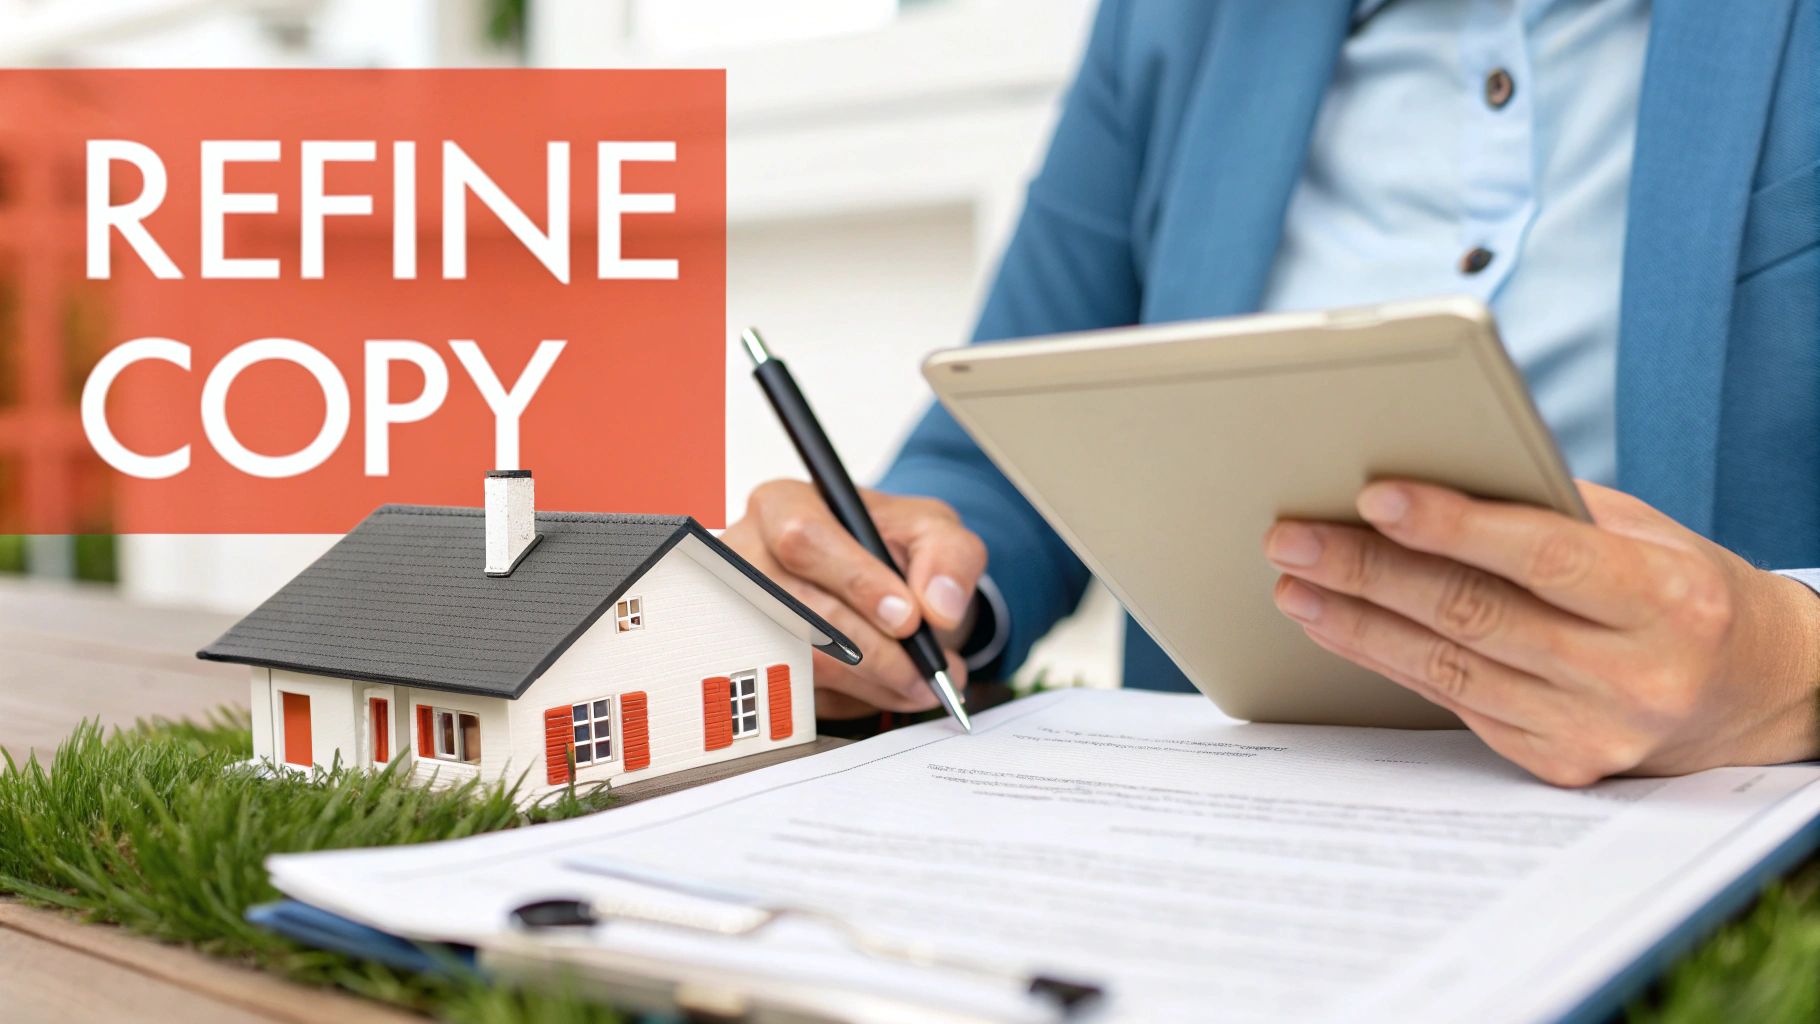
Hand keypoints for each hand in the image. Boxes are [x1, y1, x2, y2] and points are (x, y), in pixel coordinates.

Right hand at [723, 480, 985, 717]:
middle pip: (801, 609)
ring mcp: (745, 615)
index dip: (857, 582)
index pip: (803, 540)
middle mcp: (748, 559)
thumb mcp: (932, 530)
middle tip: (929, 669)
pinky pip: (802, 695)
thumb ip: (948, 555)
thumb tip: (939, 608)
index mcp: (783, 506)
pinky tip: (890, 687)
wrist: (879, 582)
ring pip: (804, 661)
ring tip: (924, 682)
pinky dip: (857, 699)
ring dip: (873, 681)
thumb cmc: (891, 545)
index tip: (909, 618)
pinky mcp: (757, 664)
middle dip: (875, 649)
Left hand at [1263, 480, 1819, 785]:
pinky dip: (1388, 660)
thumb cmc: (1679, 589)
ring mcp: (1592, 731)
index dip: (1453, 526)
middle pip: (1473, 615)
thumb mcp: (1643, 536)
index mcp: (1666, 602)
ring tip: (1293, 581)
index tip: (1374, 495)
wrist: (1755, 694)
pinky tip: (1340, 628)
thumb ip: (1547, 510)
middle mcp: (1632, 676)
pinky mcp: (1556, 764)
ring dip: (1356, 622)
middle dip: (1368, 572)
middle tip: (1291, 537)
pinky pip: (1452, 702)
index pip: (1542, 557)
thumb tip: (1426, 476)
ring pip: (1447, 666)